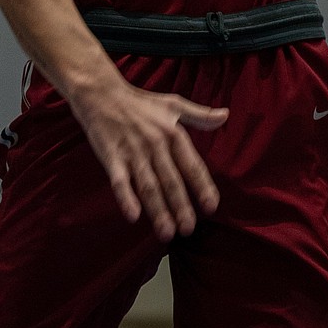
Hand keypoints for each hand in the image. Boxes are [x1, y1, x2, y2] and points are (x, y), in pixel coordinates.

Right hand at [77, 69, 227, 240]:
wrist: (102, 94)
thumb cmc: (141, 102)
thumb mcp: (174, 104)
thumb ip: (200, 115)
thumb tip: (226, 115)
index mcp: (173, 133)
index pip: (192, 165)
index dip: (202, 186)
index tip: (211, 207)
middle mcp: (155, 145)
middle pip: (171, 181)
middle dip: (181, 206)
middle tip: (189, 229)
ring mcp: (133, 152)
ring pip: (148, 186)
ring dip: (158, 211)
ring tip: (167, 232)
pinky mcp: (111, 157)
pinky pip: (119, 181)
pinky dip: (126, 198)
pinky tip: (133, 216)